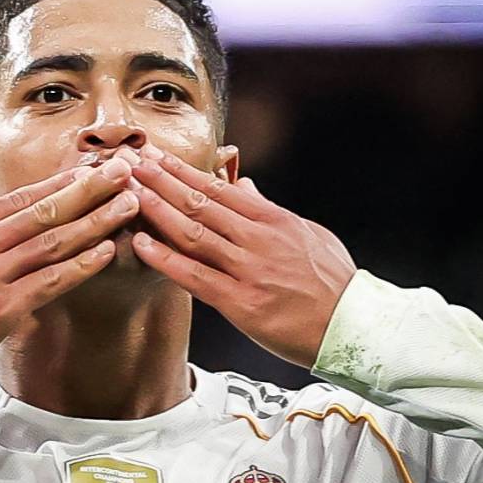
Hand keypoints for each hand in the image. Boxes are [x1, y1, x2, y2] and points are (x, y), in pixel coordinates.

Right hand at [0, 158, 138, 397]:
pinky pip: (49, 282)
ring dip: (96, 219)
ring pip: (53, 240)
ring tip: (129, 202)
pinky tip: (108, 252)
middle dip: (88, 187)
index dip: (58, 181)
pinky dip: (81, 265)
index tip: (88, 167)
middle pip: (43, 209)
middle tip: (123, 167)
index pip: (18, 197)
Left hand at [130, 148, 355, 367]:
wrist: (354, 326)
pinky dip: (166, 259)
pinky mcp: (241, 302)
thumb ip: (268, 209)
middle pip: (199, 202)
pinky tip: (141, 244)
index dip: (182, 171)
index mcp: (272, 219)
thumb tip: (243, 186)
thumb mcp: (306, 233)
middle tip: (131, 163)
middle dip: (160, 180)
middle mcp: (257, 238)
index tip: (156, 157)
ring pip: (193, 232)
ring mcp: (248, 269)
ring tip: (128, 192)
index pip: (218, 188)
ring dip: (156, 209)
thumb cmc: (333, 281)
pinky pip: (195, 277)